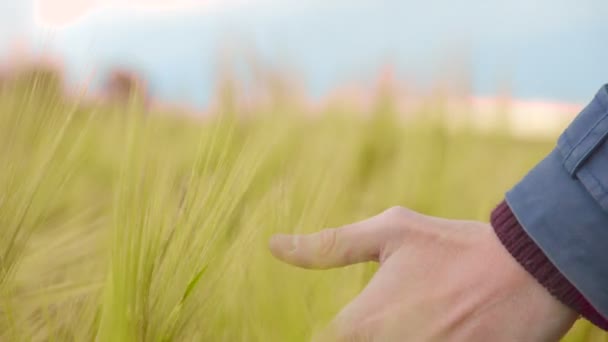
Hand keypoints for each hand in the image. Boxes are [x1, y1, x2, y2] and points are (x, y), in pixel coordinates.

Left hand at [269, 206, 576, 340]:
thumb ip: (329, 245)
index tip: (320, 321)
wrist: (529, 270)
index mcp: (364, 322)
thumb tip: (274, 245)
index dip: (312, 331)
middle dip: (363, 334)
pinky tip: (434, 325)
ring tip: (418, 314)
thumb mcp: (391, 233)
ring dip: (393, 336)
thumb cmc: (454, 246)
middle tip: (390, 312)